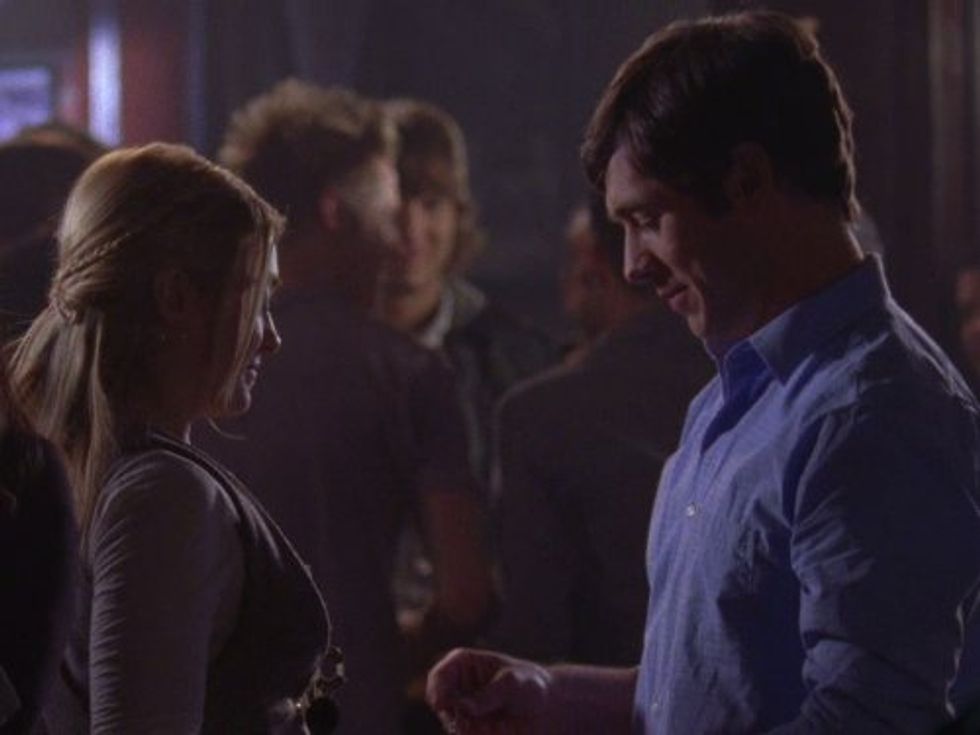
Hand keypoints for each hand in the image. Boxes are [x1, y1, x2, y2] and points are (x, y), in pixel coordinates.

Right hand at [426, 648, 552, 733]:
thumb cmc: (528, 685)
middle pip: (440, 705)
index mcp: (462, 664)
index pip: (438, 676)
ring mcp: (460, 711)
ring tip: (492, 727)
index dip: (437, 690)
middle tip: (471, 723)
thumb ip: (489, 694)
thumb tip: (465, 708)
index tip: (442, 704)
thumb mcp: (513, 683)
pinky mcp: (469, 730)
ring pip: (453, 726)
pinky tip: (496, 731)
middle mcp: (456, 688)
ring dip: (469, 730)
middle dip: (454, 716)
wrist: (545, 709)